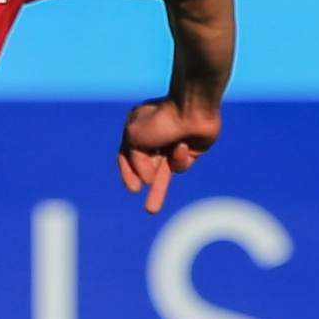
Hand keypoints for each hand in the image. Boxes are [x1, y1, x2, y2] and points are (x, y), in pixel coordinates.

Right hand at [117, 98, 219, 214]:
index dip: (128, 174)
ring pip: (165, 171)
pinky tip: (182, 146)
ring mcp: (172, 143)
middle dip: (148, 187)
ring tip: (151, 209)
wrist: (192, 109)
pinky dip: (180, 160)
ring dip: (161, 186)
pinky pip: (182, 164)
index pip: (126, 157)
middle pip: (147, 168)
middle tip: (150, 210)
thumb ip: (135, 163)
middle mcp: (154, 137)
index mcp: (137, 130)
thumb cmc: (159, 120)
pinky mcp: (191, 149)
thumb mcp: (134, 140)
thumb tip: (148, 180)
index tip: (134, 188)